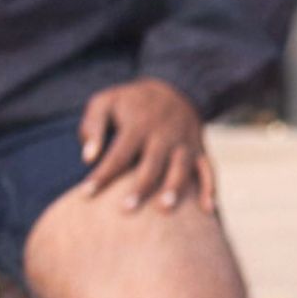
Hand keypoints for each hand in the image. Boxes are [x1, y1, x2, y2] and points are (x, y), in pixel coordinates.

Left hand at [73, 77, 212, 211]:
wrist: (172, 87)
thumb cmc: (129, 102)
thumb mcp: (104, 103)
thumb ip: (92, 127)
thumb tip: (87, 158)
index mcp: (138, 125)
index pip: (118, 154)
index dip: (102, 175)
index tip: (86, 194)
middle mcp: (163, 135)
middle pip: (151, 164)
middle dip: (140, 187)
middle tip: (126, 210)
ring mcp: (184, 142)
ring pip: (182, 168)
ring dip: (174, 188)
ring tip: (164, 209)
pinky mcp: (200, 149)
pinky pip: (209, 169)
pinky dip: (210, 188)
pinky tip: (208, 209)